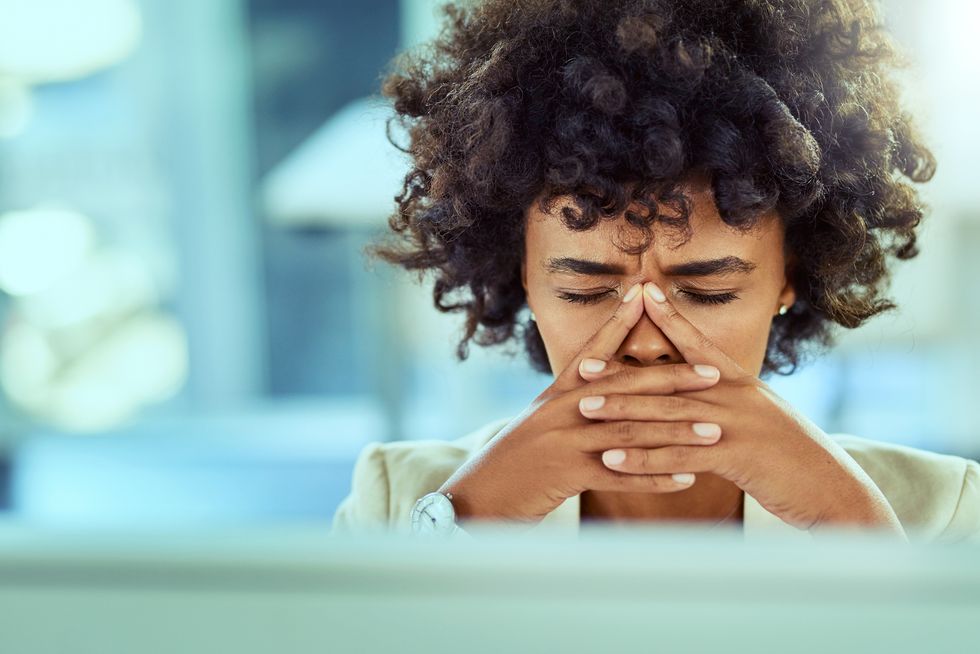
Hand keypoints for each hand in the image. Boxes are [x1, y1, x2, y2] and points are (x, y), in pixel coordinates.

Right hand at [437, 283, 723, 528]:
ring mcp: (563, 440)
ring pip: (630, 431)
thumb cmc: (512, 464)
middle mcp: (561, 410)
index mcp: (555, 395)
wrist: (475, 498)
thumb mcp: (537, 425)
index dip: (619, 322)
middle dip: (672, 379)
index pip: (593, 351)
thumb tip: (598, 388)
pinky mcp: (566, 474)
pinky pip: (620, 474)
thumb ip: (568, 406)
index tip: (647, 295)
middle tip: (714, 374)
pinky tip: (687, 478)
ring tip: (714, 430)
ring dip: (676, 432)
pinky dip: (655, 476)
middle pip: (624, 388)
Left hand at [574, 281, 905, 537]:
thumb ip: (729, 399)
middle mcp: (734, 395)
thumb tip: (704, 384)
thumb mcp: (761, 417)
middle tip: (581, 368)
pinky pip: (679, 457)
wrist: (832, 489)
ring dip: (622, 413)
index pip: (697, 342)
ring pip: (667, 416)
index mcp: (739, 382)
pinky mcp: (736, 457)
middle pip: (668, 380)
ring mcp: (735, 424)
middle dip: (622, 373)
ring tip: (584, 411)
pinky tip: (611, 461)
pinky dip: (642, 460)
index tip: (639, 291)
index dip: (668, 316)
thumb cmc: (792, 457)